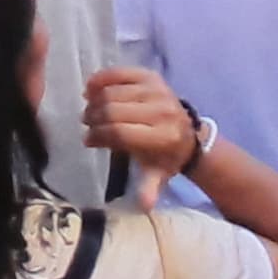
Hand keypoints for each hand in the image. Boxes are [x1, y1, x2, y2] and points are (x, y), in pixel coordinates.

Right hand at [82, 66, 198, 210]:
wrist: (190, 135)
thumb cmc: (166, 157)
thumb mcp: (158, 175)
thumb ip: (149, 187)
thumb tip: (144, 205)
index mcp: (162, 137)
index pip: (119, 133)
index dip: (98, 136)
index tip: (88, 140)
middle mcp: (161, 111)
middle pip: (113, 110)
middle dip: (93, 118)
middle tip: (86, 124)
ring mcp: (157, 90)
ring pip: (112, 92)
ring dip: (94, 101)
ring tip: (89, 110)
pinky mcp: (151, 76)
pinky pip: (119, 73)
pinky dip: (101, 79)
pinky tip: (91, 89)